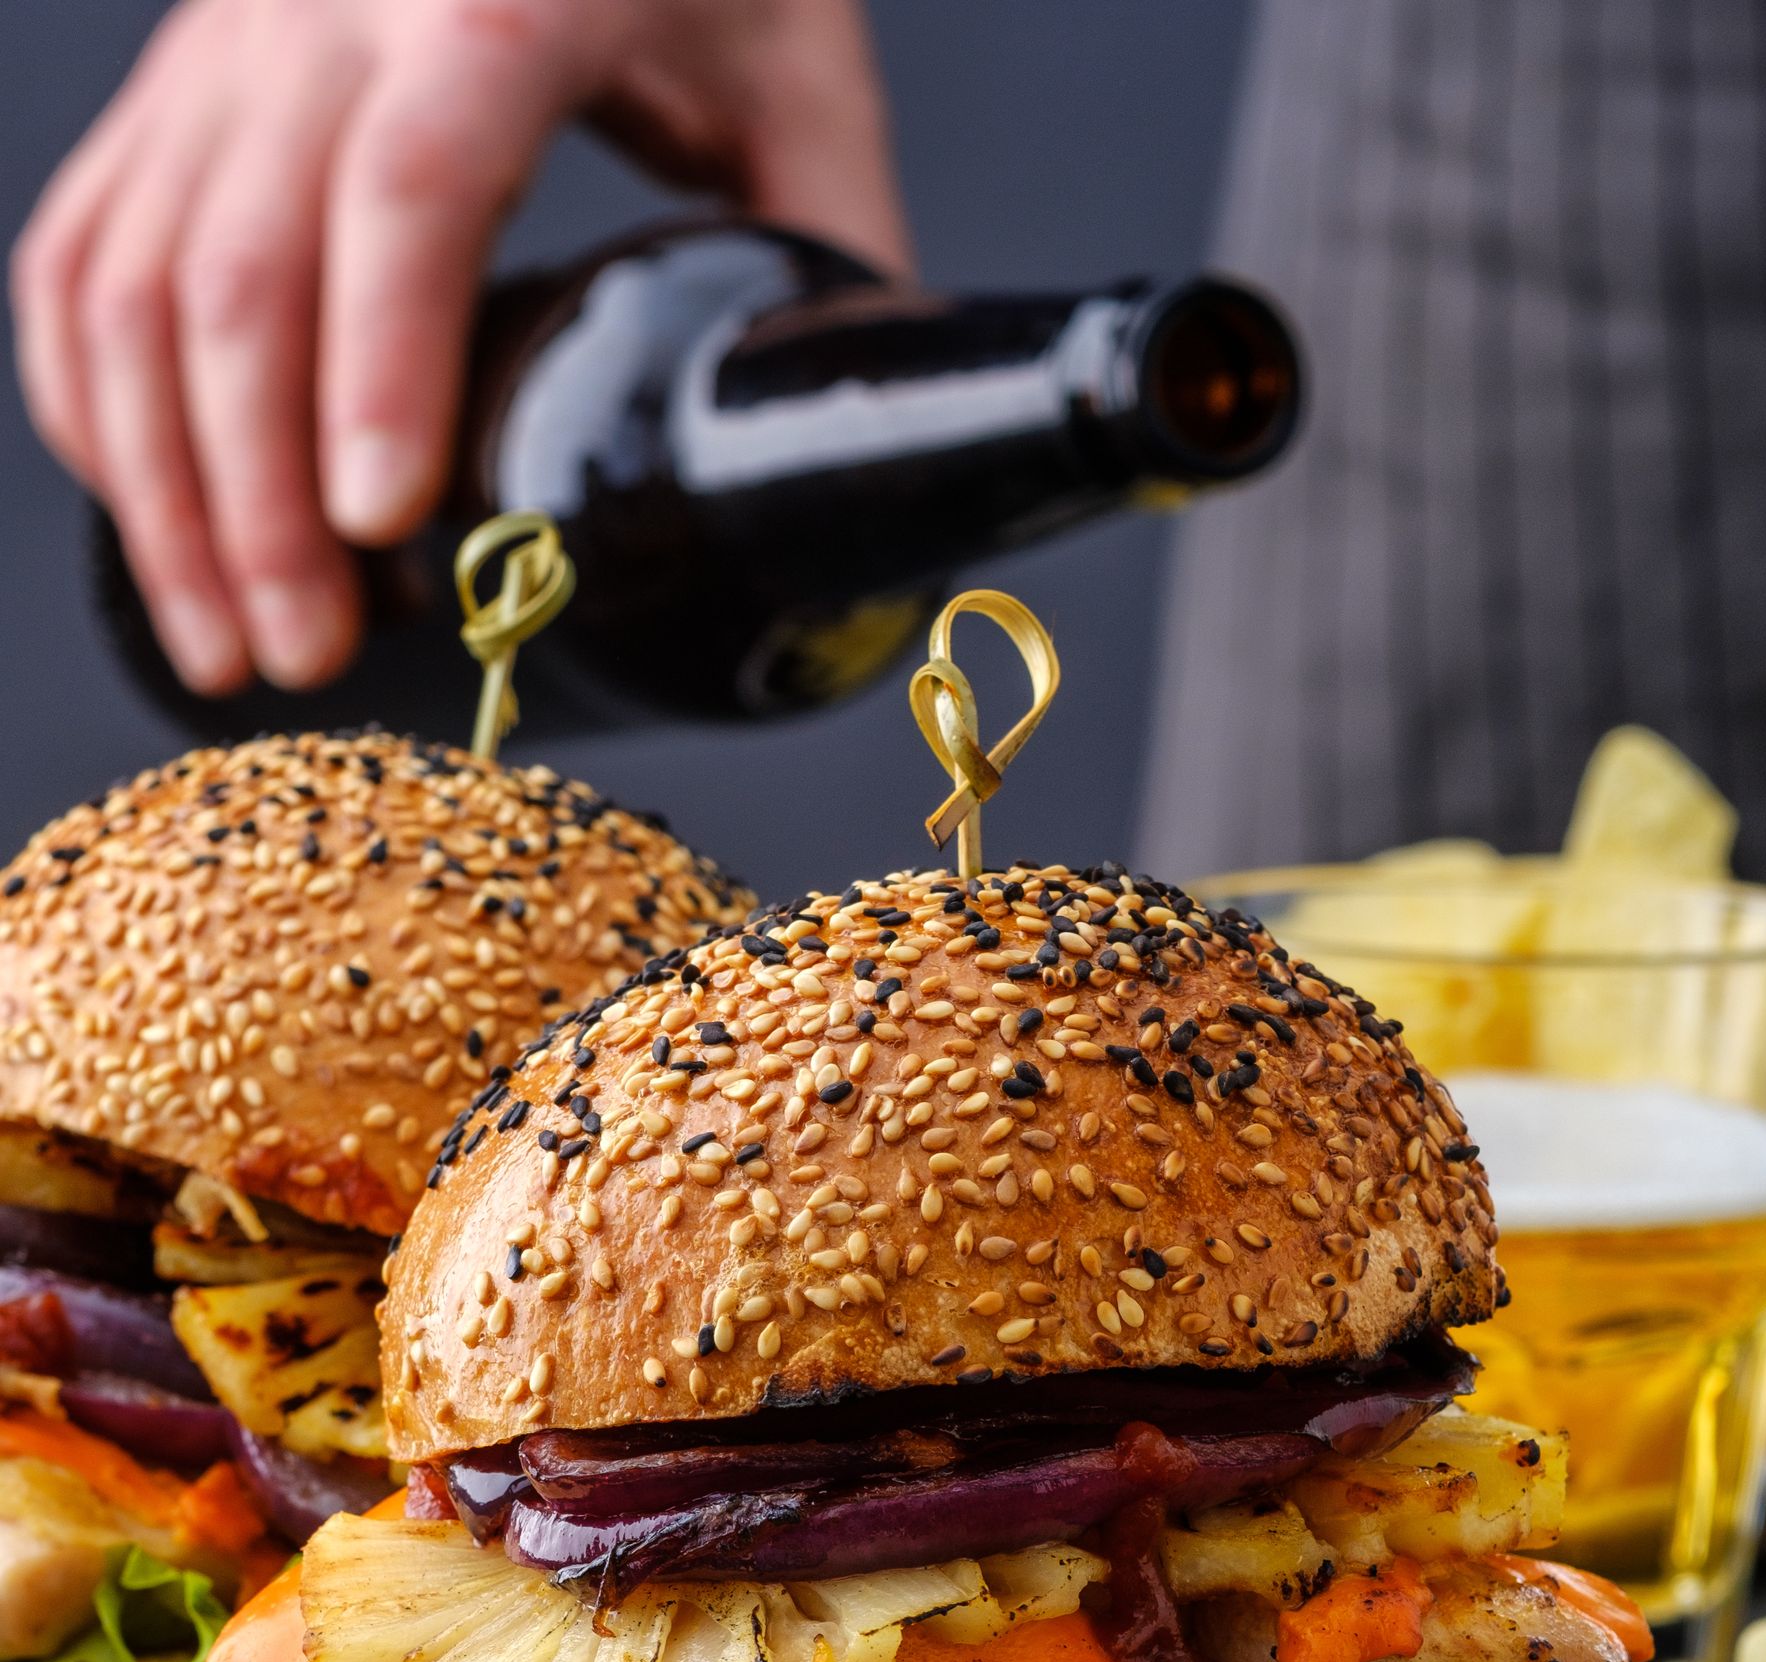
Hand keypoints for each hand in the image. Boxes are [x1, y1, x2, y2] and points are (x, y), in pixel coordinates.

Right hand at [12, 0, 909, 693]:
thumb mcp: (798, 71)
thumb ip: (828, 251)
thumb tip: (851, 463)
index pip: (414, 181)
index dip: (384, 363)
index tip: (385, 529)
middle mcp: (326, 2)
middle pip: (241, 267)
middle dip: (258, 498)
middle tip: (311, 661)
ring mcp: (225, 44)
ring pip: (132, 275)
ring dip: (163, 487)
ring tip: (230, 648)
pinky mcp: (172, 86)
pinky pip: (83, 248)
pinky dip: (92, 398)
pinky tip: (151, 519)